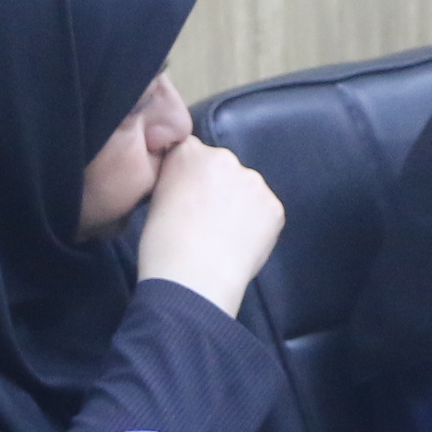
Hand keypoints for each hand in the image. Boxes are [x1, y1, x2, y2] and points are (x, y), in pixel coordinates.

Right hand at [135, 137, 283, 315]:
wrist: (193, 278)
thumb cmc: (164, 246)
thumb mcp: (157, 201)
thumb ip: (178, 183)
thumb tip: (191, 190)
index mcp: (189, 153)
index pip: (192, 152)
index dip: (191, 178)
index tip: (189, 198)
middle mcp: (224, 158)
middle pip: (224, 168)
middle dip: (219, 188)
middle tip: (207, 221)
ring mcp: (253, 181)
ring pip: (247, 190)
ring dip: (240, 206)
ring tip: (224, 237)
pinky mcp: (274, 206)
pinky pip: (265, 212)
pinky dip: (257, 226)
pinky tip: (240, 245)